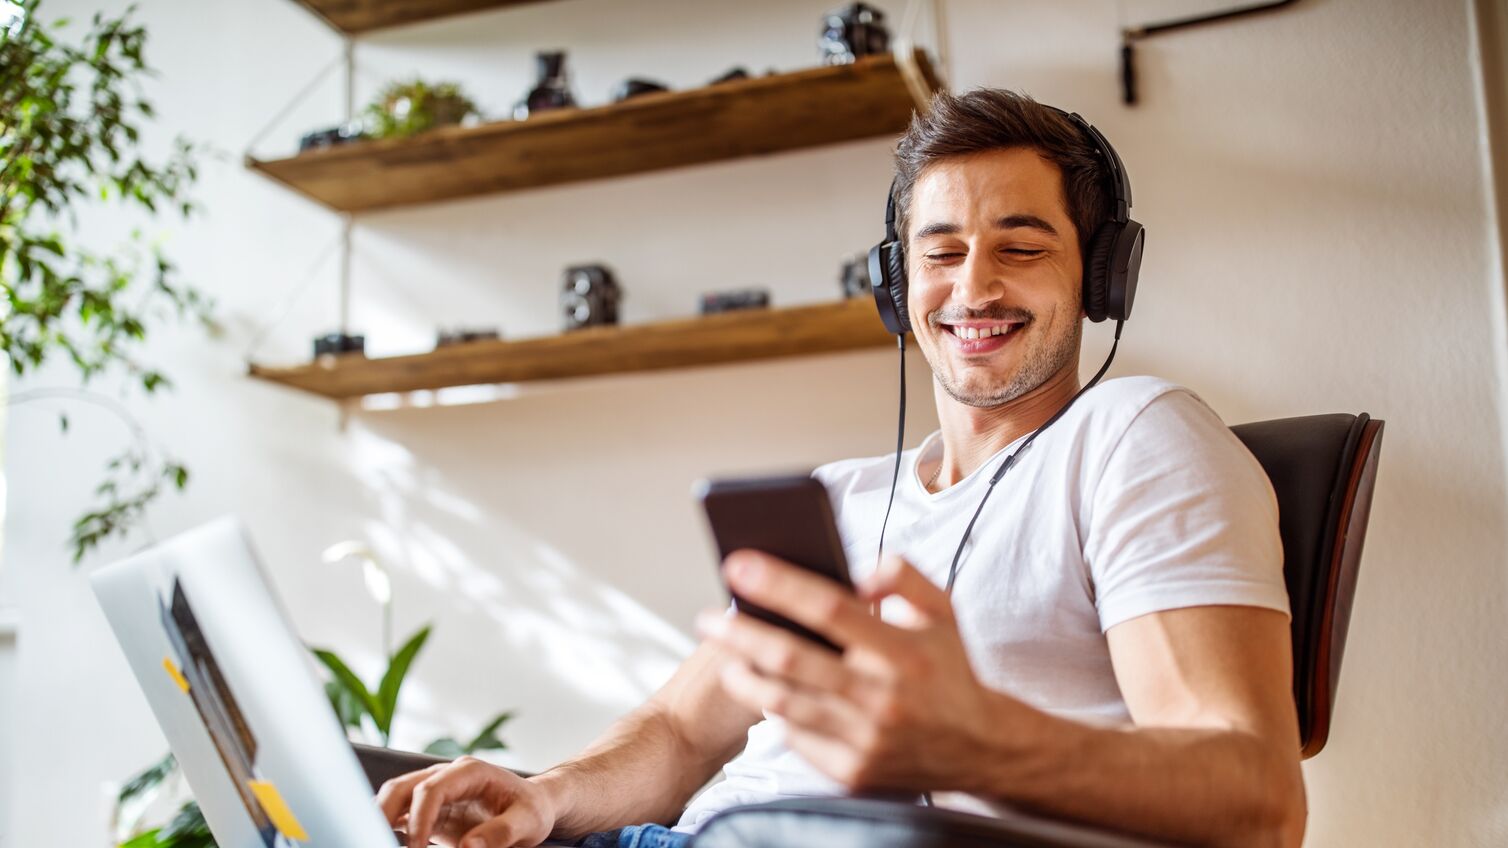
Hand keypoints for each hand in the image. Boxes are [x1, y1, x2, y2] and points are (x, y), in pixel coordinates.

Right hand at [377, 756, 556, 847]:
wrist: (534, 807)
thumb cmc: (532, 810)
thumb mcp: (528, 821)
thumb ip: (500, 833)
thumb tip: (468, 847)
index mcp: (470, 772)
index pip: (431, 789)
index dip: (419, 819)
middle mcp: (447, 777)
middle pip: (402, 788)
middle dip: (384, 813)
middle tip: (378, 842)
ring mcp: (436, 792)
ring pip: (395, 798)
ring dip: (381, 818)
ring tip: (376, 842)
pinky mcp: (431, 811)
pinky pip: (401, 815)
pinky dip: (389, 827)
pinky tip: (385, 842)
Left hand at [698, 551, 1025, 793]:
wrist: (981, 748)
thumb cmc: (951, 671)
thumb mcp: (943, 611)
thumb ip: (905, 576)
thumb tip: (858, 570)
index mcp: (903, 650)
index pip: (829, 607)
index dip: (779, 584)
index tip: (739, 564)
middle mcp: (883, 696)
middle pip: (792, 658)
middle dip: (740, 633)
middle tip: (708, 618)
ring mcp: (866, 739)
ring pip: (784, 702)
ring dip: (745, 676)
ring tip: (727, 657)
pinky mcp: (853, 772)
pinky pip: (798, 737)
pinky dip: (777, 713)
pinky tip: (767, 693)